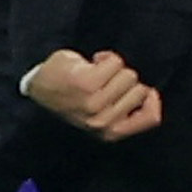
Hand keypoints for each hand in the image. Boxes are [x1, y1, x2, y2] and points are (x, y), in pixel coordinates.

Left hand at [22, 49, 163, 140]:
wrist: (39, 90)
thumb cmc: (74, 100)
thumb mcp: (102, 116)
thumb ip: (126, 112)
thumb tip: (152, 94)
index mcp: (111, 132)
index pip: (151, 118)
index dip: (152, 101)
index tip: (144, 92)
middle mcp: (103, 122)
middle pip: (140, 88)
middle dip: (125, 81)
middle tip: (105, 82)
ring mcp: (95, 103)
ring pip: (128, 74)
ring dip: (114, 69)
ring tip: (96, 73)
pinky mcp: (86, 83)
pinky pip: (114, 62)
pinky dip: (105, 58)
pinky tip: (90, 63)